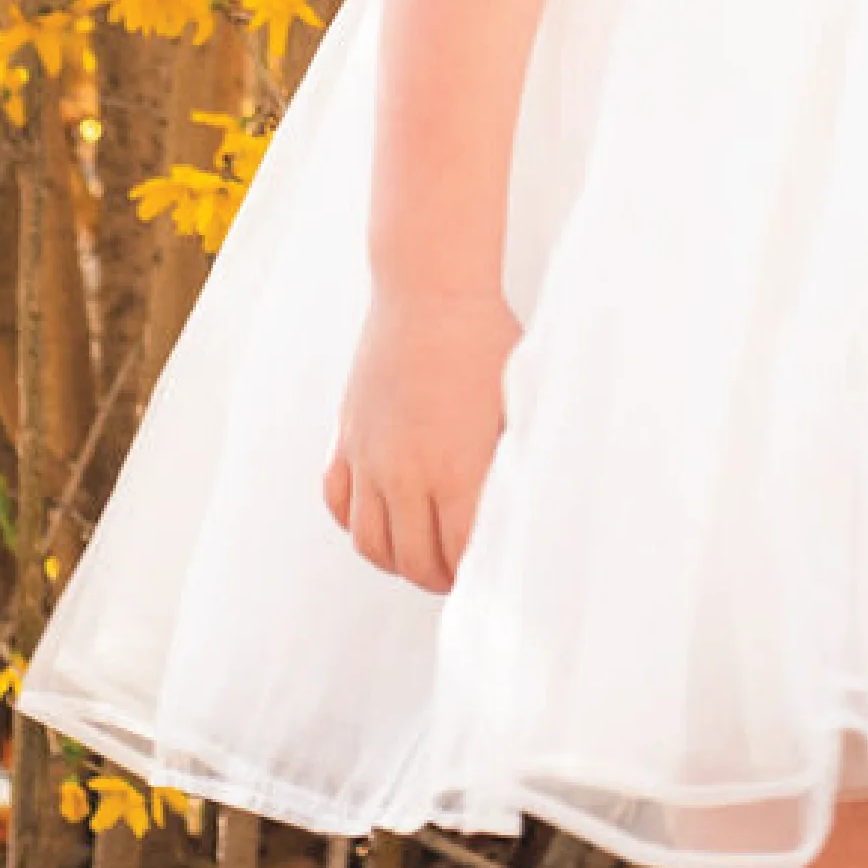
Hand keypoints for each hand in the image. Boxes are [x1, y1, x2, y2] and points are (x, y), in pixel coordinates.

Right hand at [322, 282, 522, 591]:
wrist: (430, 289)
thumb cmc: (487, 340)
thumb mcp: (519, 403)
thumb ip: (518, 464)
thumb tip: (528, 511)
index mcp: (455, 471)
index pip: (460, 556)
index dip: (477, 574)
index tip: (491, 572)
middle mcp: (404, 474)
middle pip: (413, 563)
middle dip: (439, 578)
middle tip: (459, 571)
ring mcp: (369, 457)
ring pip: (370, 543)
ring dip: (397, 560)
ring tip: (423, 552)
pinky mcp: (346, 437)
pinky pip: (339, 503)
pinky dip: (357, 522)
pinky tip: (385, 515)